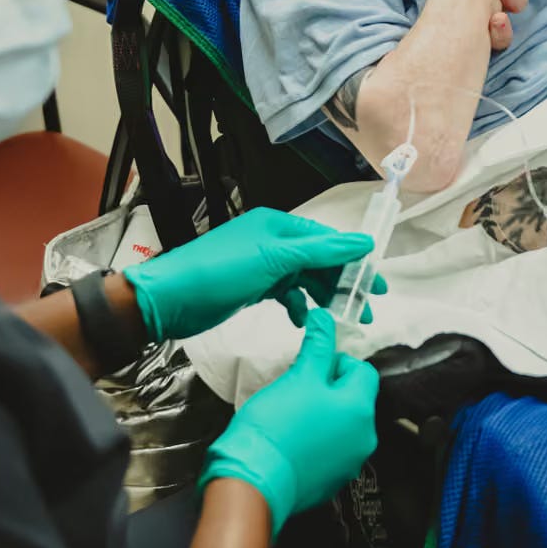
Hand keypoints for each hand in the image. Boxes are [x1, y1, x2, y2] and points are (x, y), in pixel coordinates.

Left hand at [123, 207, 381, 340]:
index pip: (327, 240)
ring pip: (305, 280)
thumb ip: (320, 251)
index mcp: (278, 225)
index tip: (375, 284)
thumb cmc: (220, 272)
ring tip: (341, 320)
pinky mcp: (253, 287)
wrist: (171, 299)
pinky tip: (303, 321)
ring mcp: (263, 265)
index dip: (354, 260)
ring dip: (323, 298)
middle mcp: (273, 241)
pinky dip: (298, 306)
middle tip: (366, 309)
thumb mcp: (274, 259)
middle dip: (343, 283)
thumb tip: (364, 242)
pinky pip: (287, 294)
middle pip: (319, 260)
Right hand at [199, 308, 379, 535]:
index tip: (310, 369)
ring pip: (342, 424)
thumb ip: (318, 346)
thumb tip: (325, 318)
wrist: (254, 479)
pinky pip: (330, 450)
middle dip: (329, 389)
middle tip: (297, 390)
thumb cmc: (276, 424)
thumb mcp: (298, 377)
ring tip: (292, 415)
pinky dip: (317, 441)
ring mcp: (349, 463)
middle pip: (353, 398)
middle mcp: (364, 437)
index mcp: (360, 409)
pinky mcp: (332, 481)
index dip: (336, 363)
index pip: (363, 371)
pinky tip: (292, 440)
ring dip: (323, 414)